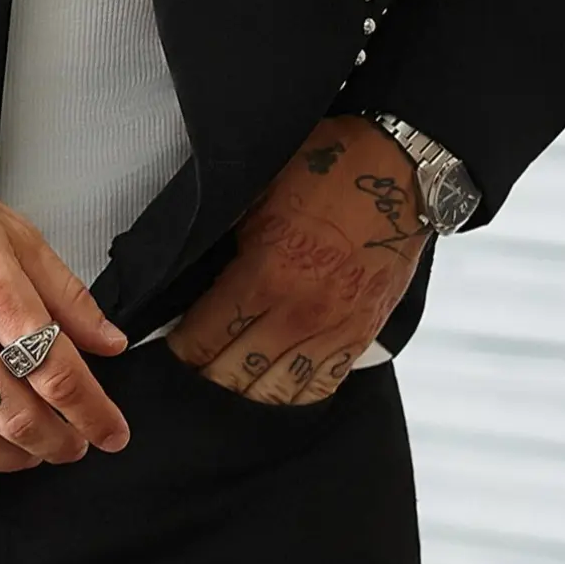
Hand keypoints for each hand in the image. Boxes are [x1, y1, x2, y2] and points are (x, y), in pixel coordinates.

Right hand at [0, 159, 131, 470]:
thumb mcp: (13, 232)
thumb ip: (66, 293)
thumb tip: (106, 342)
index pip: (57, 372)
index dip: (94, 413)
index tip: (110, 430)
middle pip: (17, 416)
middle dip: (59, 442)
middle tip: (73, 443)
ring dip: (9, 458)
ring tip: (27, 449)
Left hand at [165, 116, 429, 402]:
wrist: (396, 168)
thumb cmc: (324, 169)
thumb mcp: (256, 196)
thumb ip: (225, 244)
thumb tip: (192, 279)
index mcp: (265, 275)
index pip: (207, 337)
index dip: (181, 350)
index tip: (169, 350)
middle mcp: (298, 313)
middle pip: (237, 376)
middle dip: (206, 378)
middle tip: (189, 374)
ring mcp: (334, 330)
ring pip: (279, 393)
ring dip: (247, 394)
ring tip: (225, 387)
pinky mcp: (362, 336)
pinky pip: (322, 386)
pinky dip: (294, 395)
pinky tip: (274, 390)